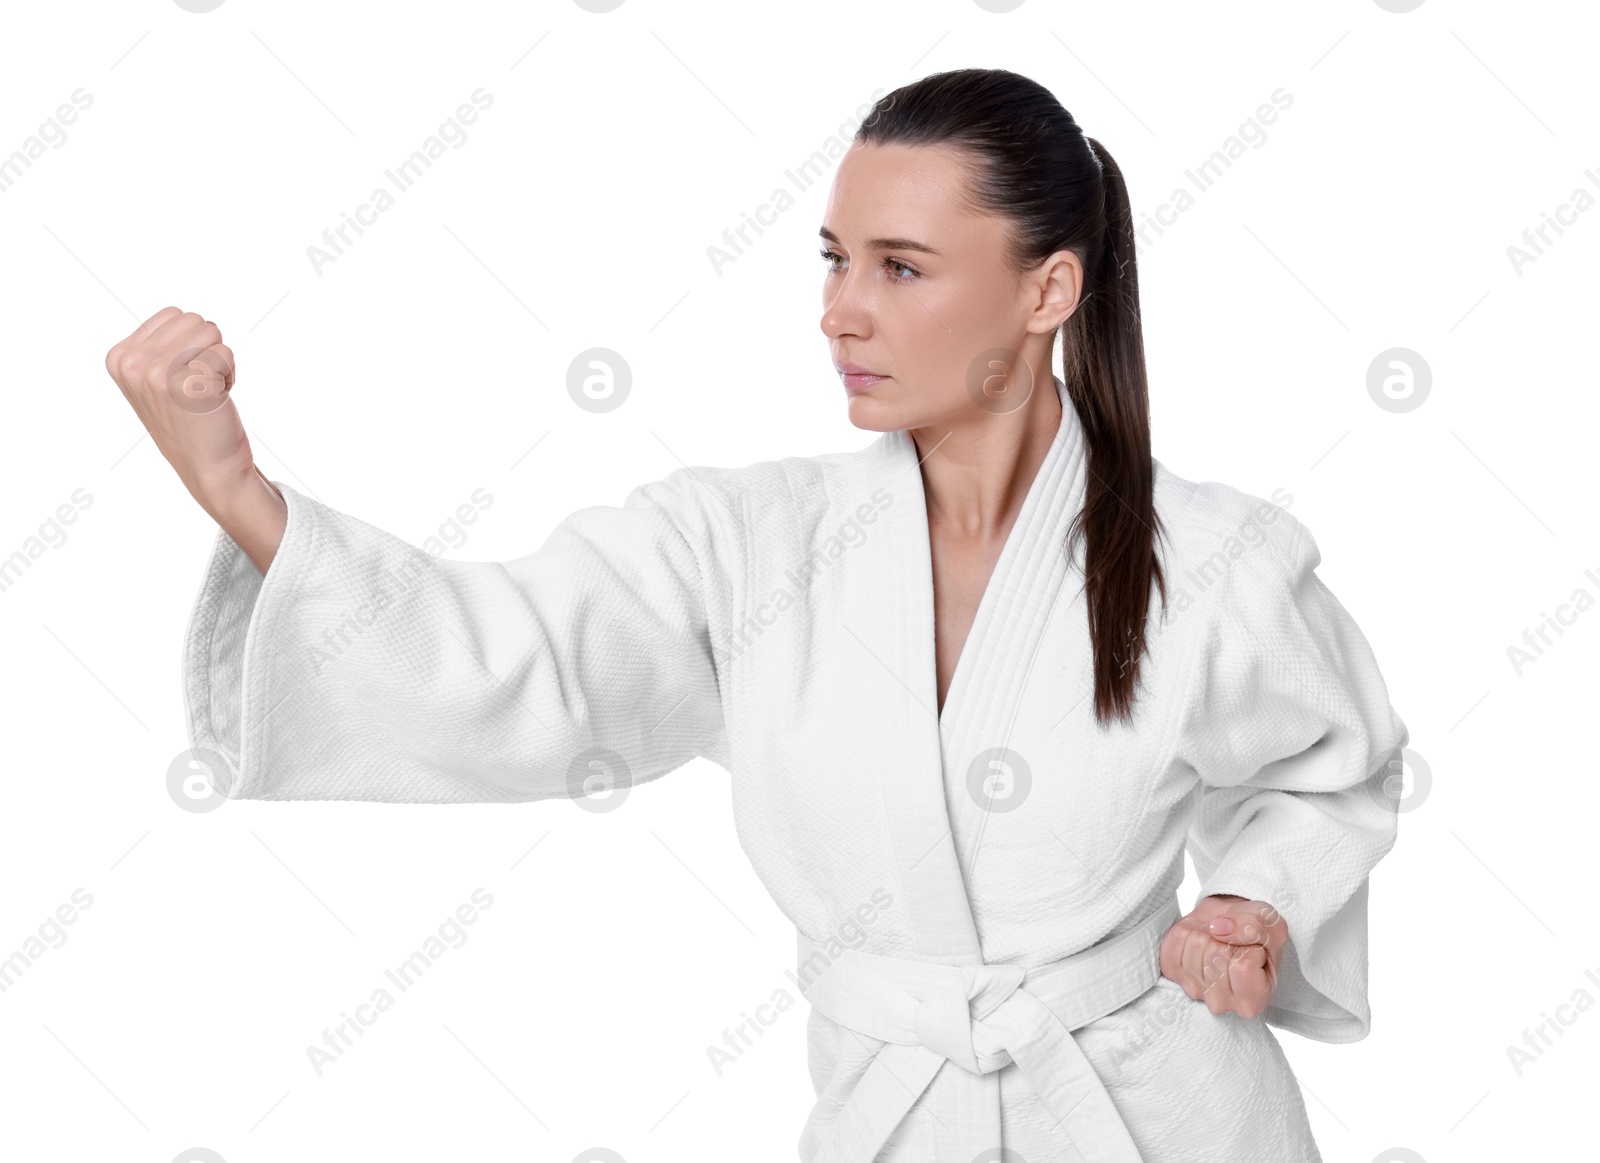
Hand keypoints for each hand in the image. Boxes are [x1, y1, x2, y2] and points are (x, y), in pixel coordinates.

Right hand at [105, 307, 285, 571]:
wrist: (209, 469)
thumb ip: (155, 346)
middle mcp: (132, 364)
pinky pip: (225, 352)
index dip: (189, 343)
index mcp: (118, 358)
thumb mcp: (153, 381)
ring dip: (219, 361)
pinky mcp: (189, 384)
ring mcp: (158, 373)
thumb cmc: (190, 422)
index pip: (174, 315)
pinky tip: (216, 400)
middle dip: (206, 350)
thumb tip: (178, 314)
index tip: (181, 378)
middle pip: (194, 320)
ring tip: (206, 393)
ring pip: (211, 333)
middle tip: (197, 387)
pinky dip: (229, 374)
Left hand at [1159, 894, 1287, 1019]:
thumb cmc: (1256, 936)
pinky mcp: (1172, 971)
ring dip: (1207, 929)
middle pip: (1216, 952)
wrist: (1231, 927)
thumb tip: (1219, 928)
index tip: (1253, 949)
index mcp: (1253, 1001)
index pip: (1242, 966)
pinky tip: (1202, 936)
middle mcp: (1221, 1003)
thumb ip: (1253, 927)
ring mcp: (1193, 989)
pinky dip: (1189, 926)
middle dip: (1226, 935)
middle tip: (1233, 941)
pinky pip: (1176, 937)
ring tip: (1219, 938)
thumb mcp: (1272, 926)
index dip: (1249, 945)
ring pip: (1195, 941)